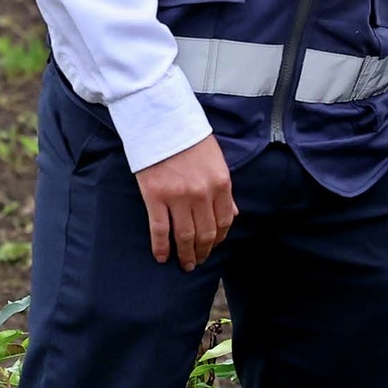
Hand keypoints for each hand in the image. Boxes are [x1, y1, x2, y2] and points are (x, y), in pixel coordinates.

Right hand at [134, 135, 235, 269]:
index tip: (213, 247)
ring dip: (185, 254)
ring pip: (185, 235)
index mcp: (221, 184)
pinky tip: (161, 257)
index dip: (219, 239)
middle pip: (205, 233)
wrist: (161, 122)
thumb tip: (232, 214)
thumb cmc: (190, 140)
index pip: (225, 221)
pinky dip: (161, 246)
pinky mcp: (155, 196)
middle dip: (203, 252)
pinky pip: (159, 229)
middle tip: (197, 262)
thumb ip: (224, 190)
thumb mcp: (216, 162)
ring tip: (184, 264)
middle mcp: (203, 193)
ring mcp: (178, 196)